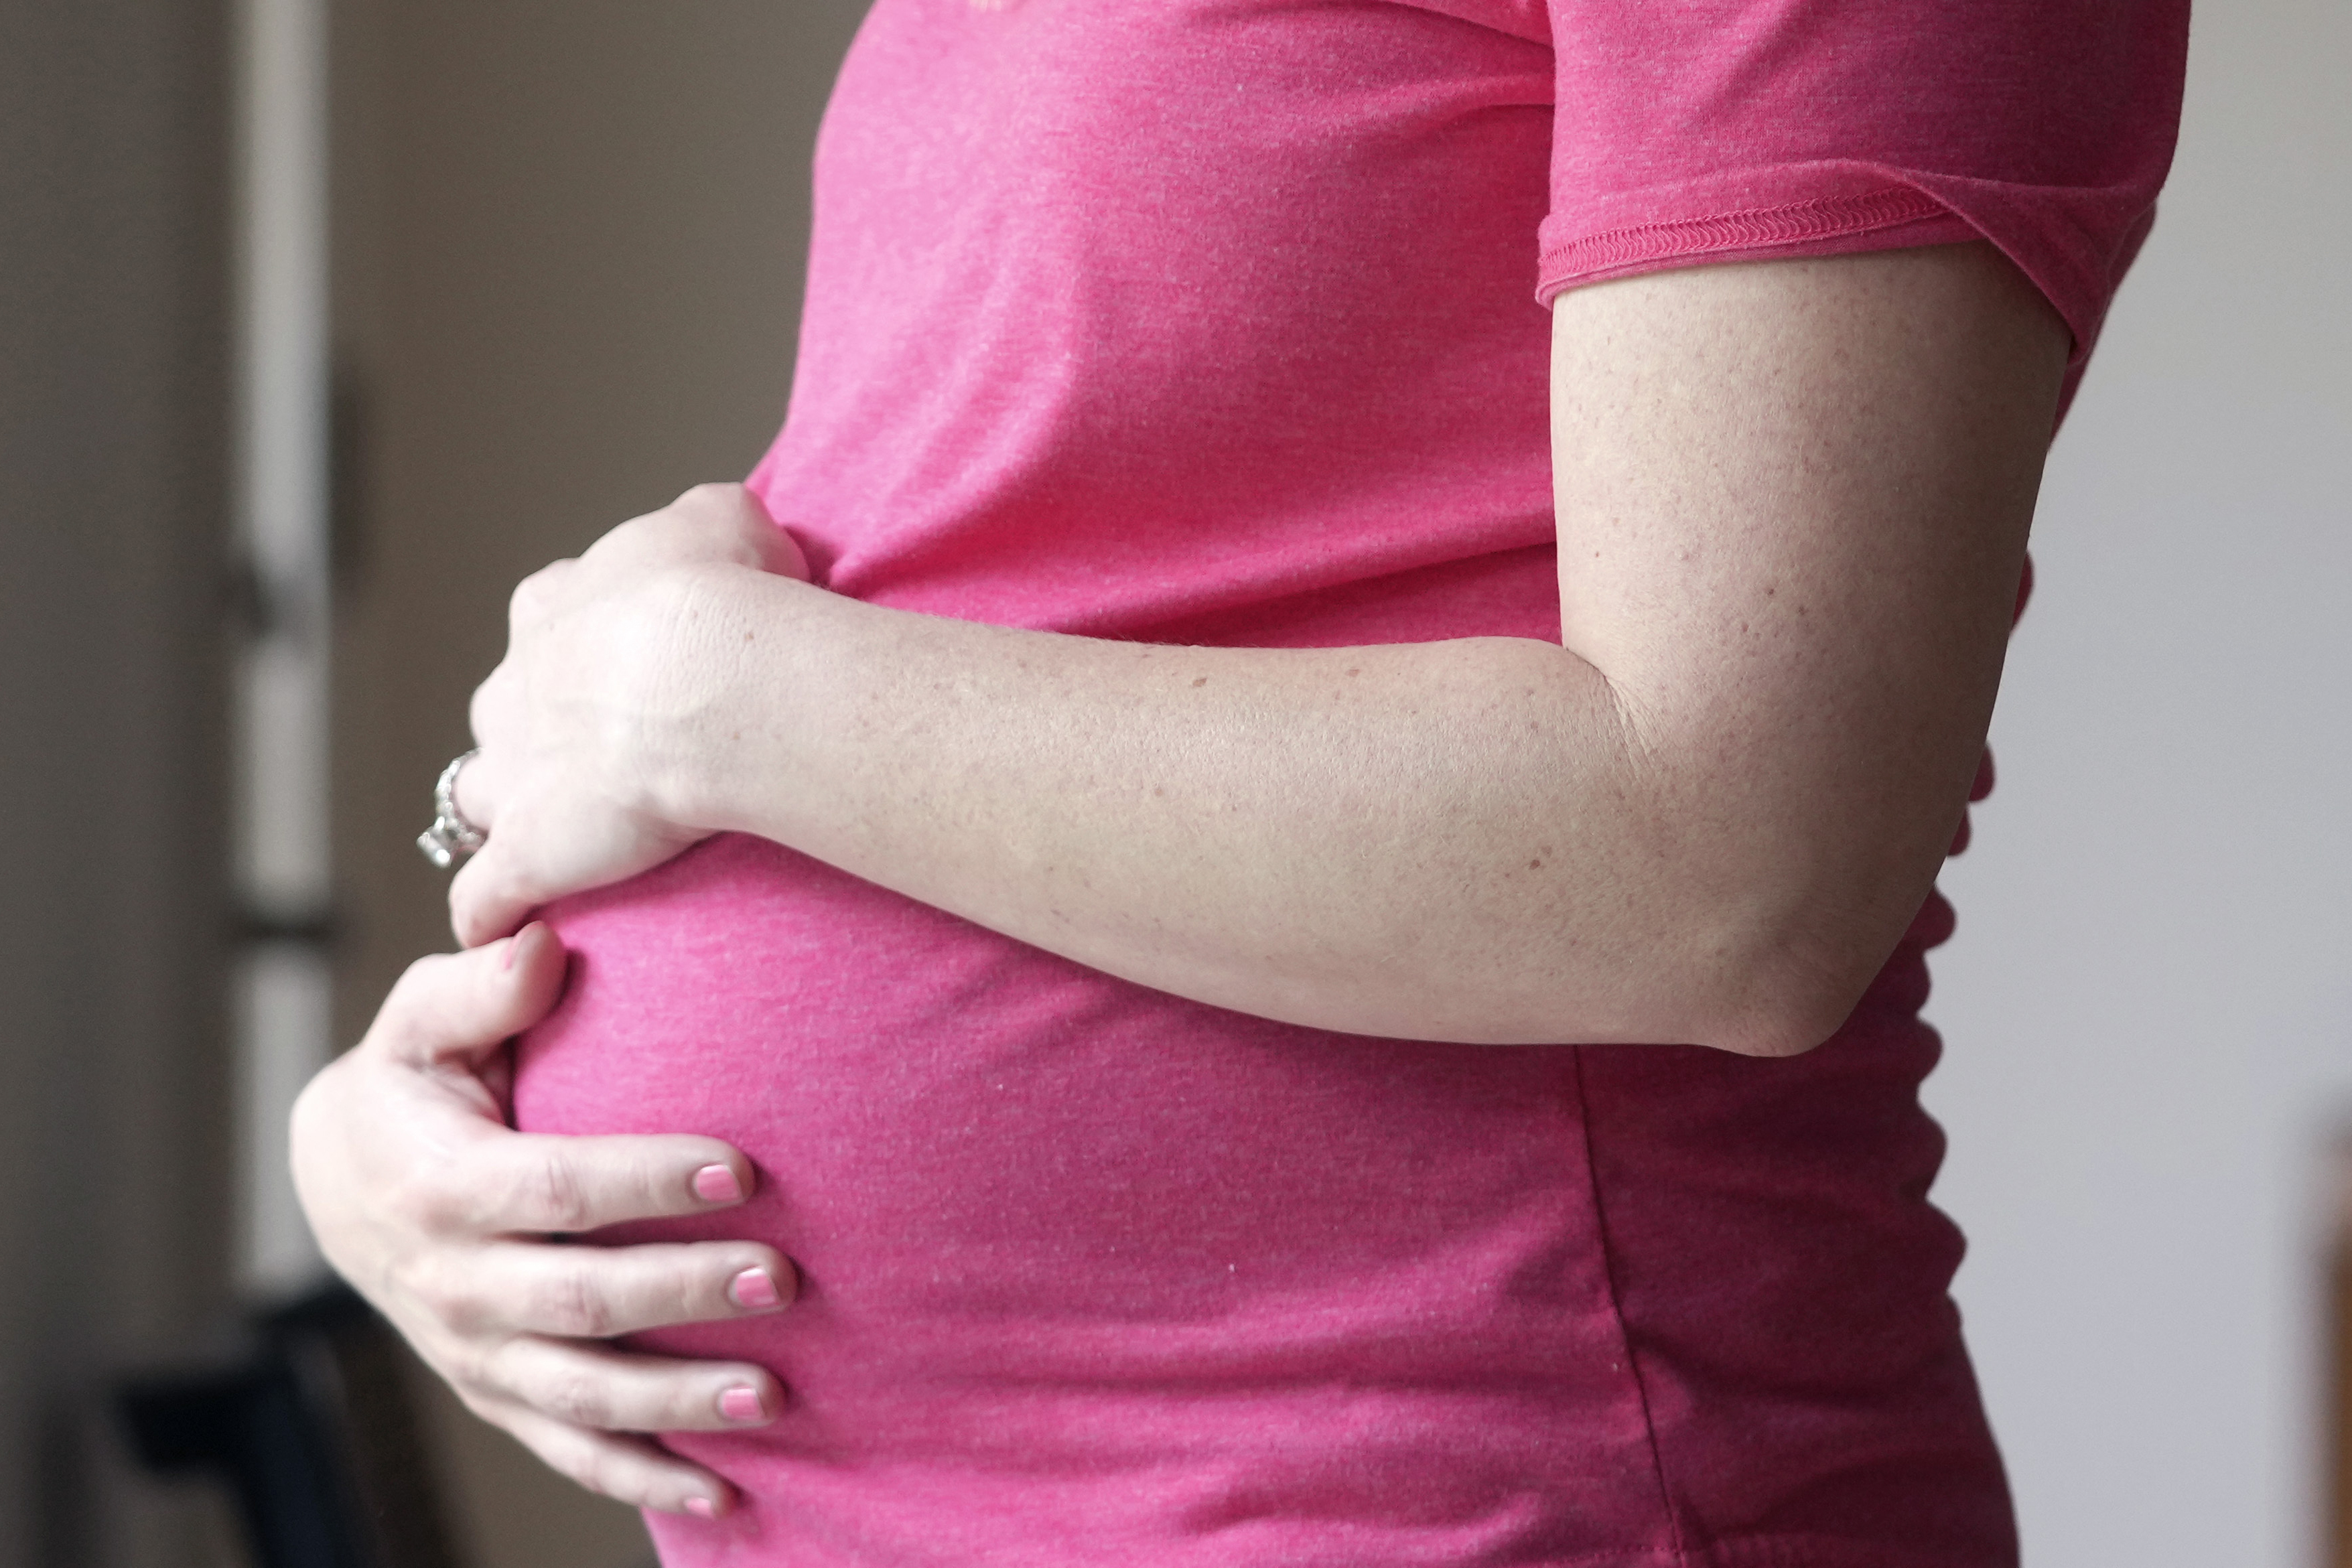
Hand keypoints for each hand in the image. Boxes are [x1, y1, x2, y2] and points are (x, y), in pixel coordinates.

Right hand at [290, 923, 795, 1516]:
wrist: (338, 1182)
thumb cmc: (408, 1084)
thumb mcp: (419, 1021)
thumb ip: (478, 984)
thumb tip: (544, 944)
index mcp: (442, 1185)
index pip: (556, 1189)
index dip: (647, 1182)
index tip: (742, 1169)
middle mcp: (455, 1283)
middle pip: (580, 1302)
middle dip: (684, 1293)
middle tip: (783, 1277)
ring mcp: (475, 1352)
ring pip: (582, 1394)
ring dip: (679, 1402)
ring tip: (773, 1392)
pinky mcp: (496, 1393)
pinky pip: (568, 1450)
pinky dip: (642, 1477)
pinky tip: (723, 1489)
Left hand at [449, 482, 809, 946]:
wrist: (705, 675)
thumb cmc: (724, 594)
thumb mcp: (726, 520)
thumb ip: (712, 524)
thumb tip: (728, 533)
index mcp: (552, 608)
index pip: (547, 623)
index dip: (588, 650)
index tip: (637, 669)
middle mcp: (513, 689)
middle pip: (505, 713)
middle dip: (540, 735)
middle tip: (612, 759)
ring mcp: (511, 776)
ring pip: (480, 801)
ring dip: (510, 822)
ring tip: (561, 852)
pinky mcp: (523, 856)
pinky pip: (485, 901)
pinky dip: (495, 918)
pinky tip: (521, 937)